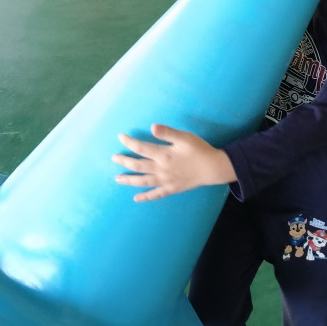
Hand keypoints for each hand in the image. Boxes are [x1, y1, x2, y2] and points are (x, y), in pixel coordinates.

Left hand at [112, 123, 236, 201]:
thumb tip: (151, 127)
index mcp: (163, 154)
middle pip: (138, 166)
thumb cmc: (199, 150)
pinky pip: (155, 194)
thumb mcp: (184, 137)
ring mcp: (165, 181)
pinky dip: (145, 197)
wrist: (212, 168)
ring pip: (143, 181)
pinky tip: (136, 198)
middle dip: (124, 161)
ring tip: (117, 178)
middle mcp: (161, 169)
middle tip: (113, 158)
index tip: (120, 137)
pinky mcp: (171, 188)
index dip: (129, 142)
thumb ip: (167, 132)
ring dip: (129, 180)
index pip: (141, 148)